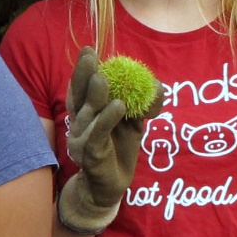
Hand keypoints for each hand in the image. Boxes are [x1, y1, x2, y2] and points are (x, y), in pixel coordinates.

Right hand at [56, 48, 141, 235]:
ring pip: (88, 115)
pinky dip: (106, 120)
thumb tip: (158, 86)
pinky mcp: (91, 155)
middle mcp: (80, 124)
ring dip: (95, 96)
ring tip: (102, 79)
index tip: (89, 49)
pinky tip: (118, 107)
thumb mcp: (134, 124)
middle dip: (83, 74)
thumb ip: (143, 105)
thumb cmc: (119, 150)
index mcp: (87, 113)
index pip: (82, 88)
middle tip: (89, 54)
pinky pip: (97, 136)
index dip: (83, 69)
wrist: (111, 186)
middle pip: (79, 96)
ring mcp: (83, 140)